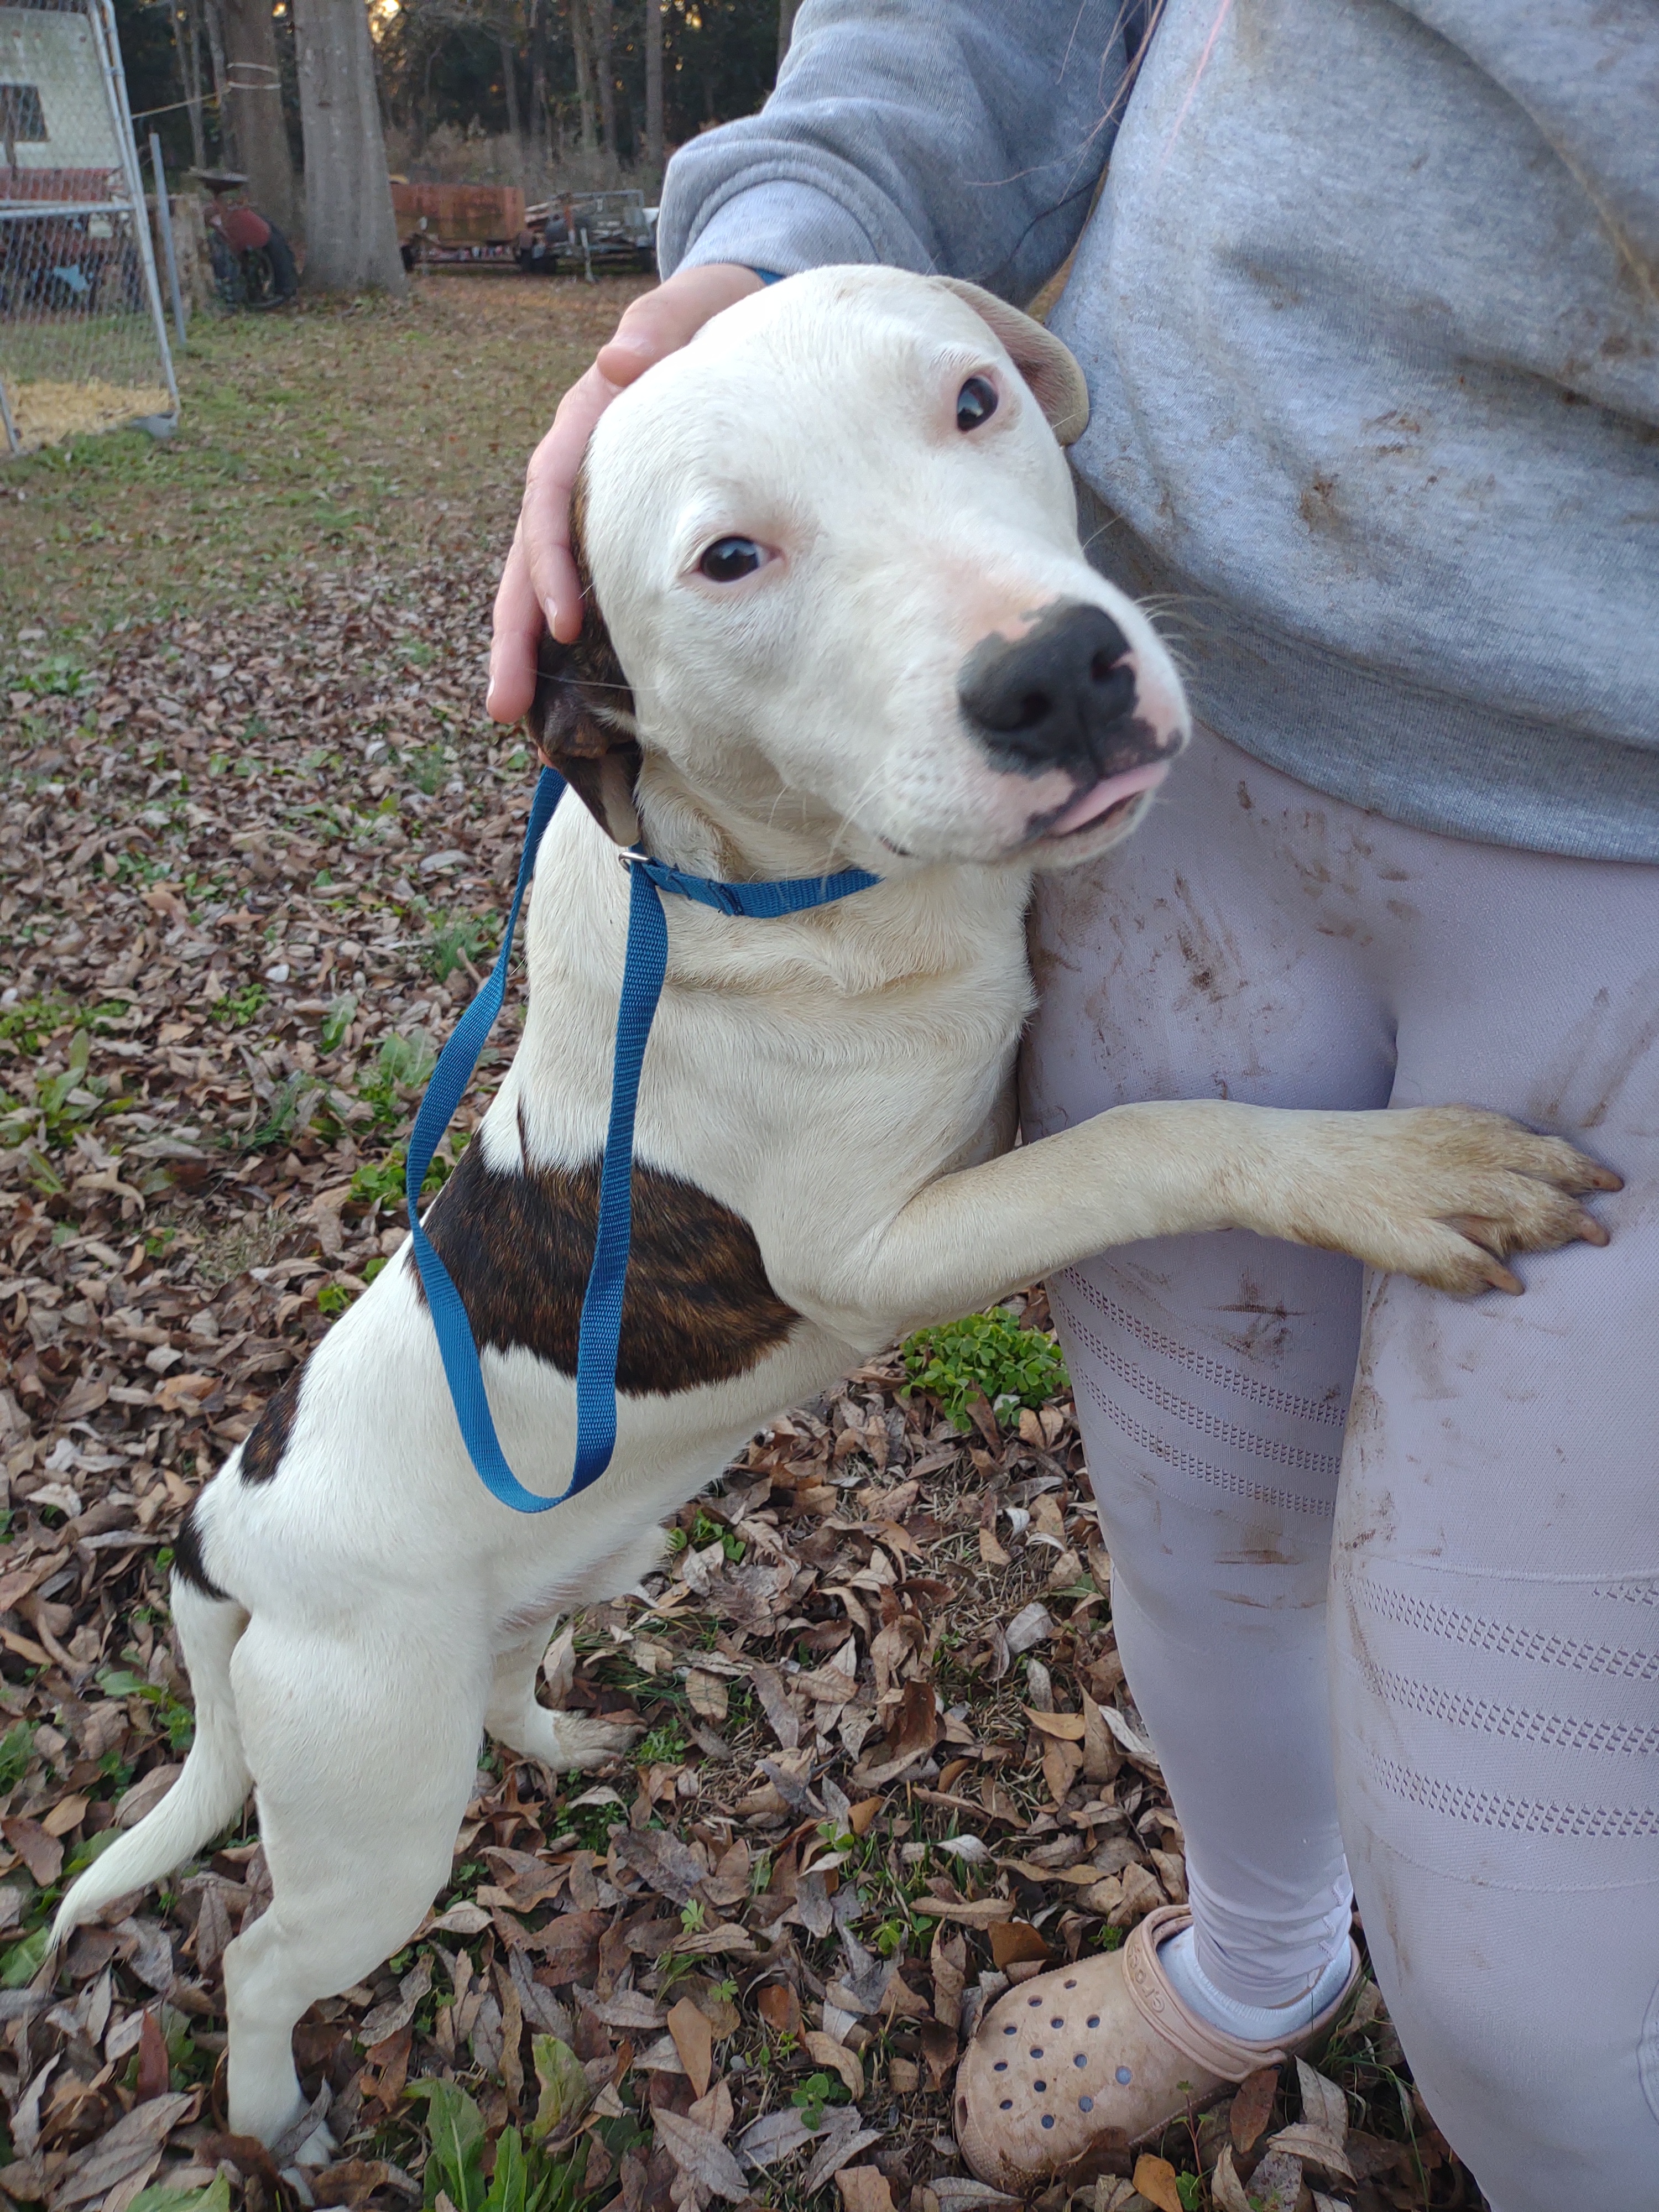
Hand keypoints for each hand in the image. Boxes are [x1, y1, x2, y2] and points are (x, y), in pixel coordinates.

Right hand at [487, 262, 765, 722]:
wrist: (732, 317)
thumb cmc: (716, 314)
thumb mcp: (695, 306)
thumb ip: (661, 322)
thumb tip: (617, 358)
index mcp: (585, 422)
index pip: (550, 498)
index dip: (552, 561)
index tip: (565, 621)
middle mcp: (574, 469)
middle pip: (529, 557)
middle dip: (514, 634)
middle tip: (504, 705)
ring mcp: (588, 502)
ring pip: (541, 581)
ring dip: (525, 650)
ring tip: (513, 718)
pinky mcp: (610, 524)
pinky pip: (580, 585)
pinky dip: (565, 639)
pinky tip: (566, 698)